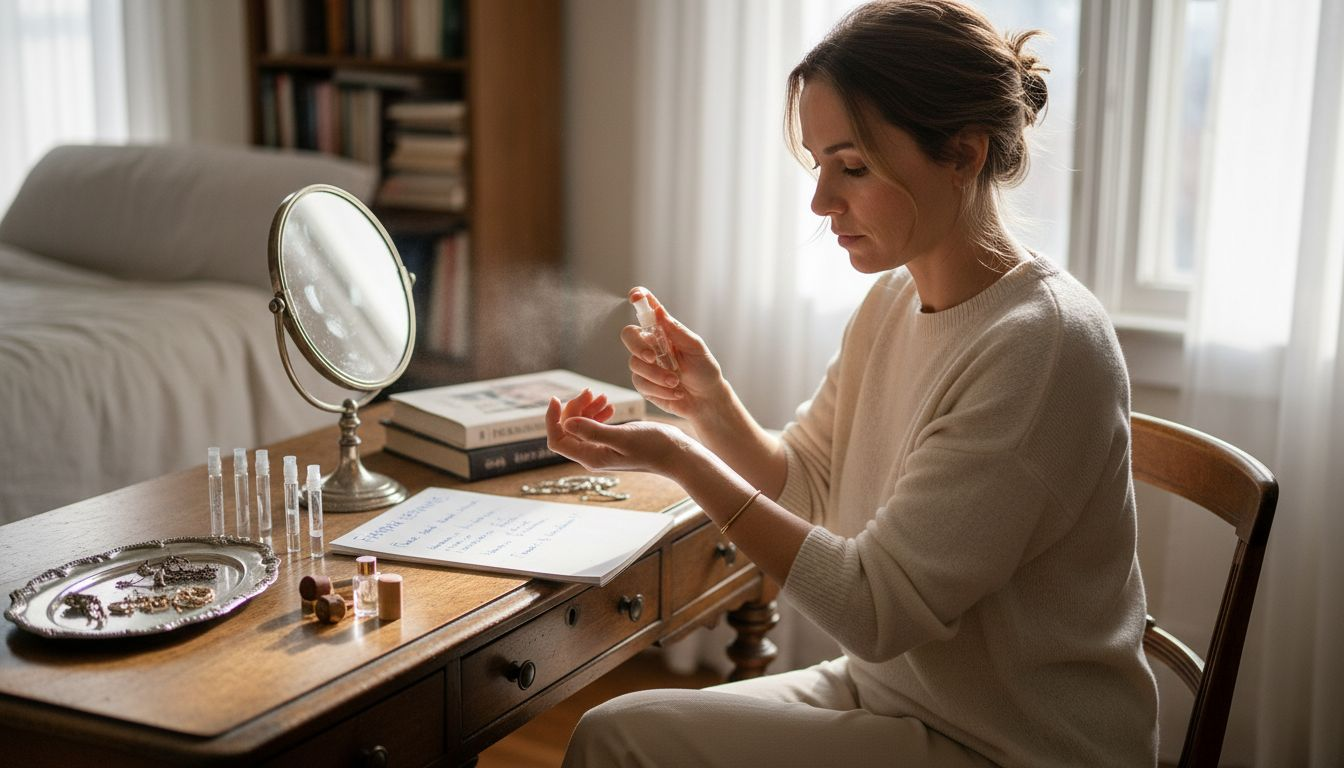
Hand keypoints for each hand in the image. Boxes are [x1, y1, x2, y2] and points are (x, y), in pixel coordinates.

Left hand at [545, 392, 689, 474]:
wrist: (677, 454)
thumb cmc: (654, 447)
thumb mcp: (623, 437)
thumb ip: (593, 431)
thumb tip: (566, 422)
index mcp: (591, 457)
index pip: (557, 440)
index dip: (551, 419)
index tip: (556, 398)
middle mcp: (593, 456)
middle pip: (568, 430)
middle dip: (574, 408)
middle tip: (590, 391)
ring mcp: (603, 449)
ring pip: (582, 426)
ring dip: (587, 408)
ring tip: (602, 396)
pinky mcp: (613, 442)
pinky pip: (596, 426)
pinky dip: (598, 413)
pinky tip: (609, 405)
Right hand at [622, 287, 726, 419]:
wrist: (706, 400)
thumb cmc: (704, 370)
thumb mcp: (696, 347)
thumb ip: (676, 330)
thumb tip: (659, 310)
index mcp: (664, 331)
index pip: (647, 310)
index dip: (639, 298)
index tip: (636, 296)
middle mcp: (651, 344)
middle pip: (629, 335)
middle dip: (637, 346)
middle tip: (652, 357)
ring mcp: (645, 364)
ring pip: (635, 363)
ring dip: (657, 375)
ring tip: (676, 382)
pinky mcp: (643, 384)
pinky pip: (640, 383)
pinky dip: (659, 389)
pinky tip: (675, 392)